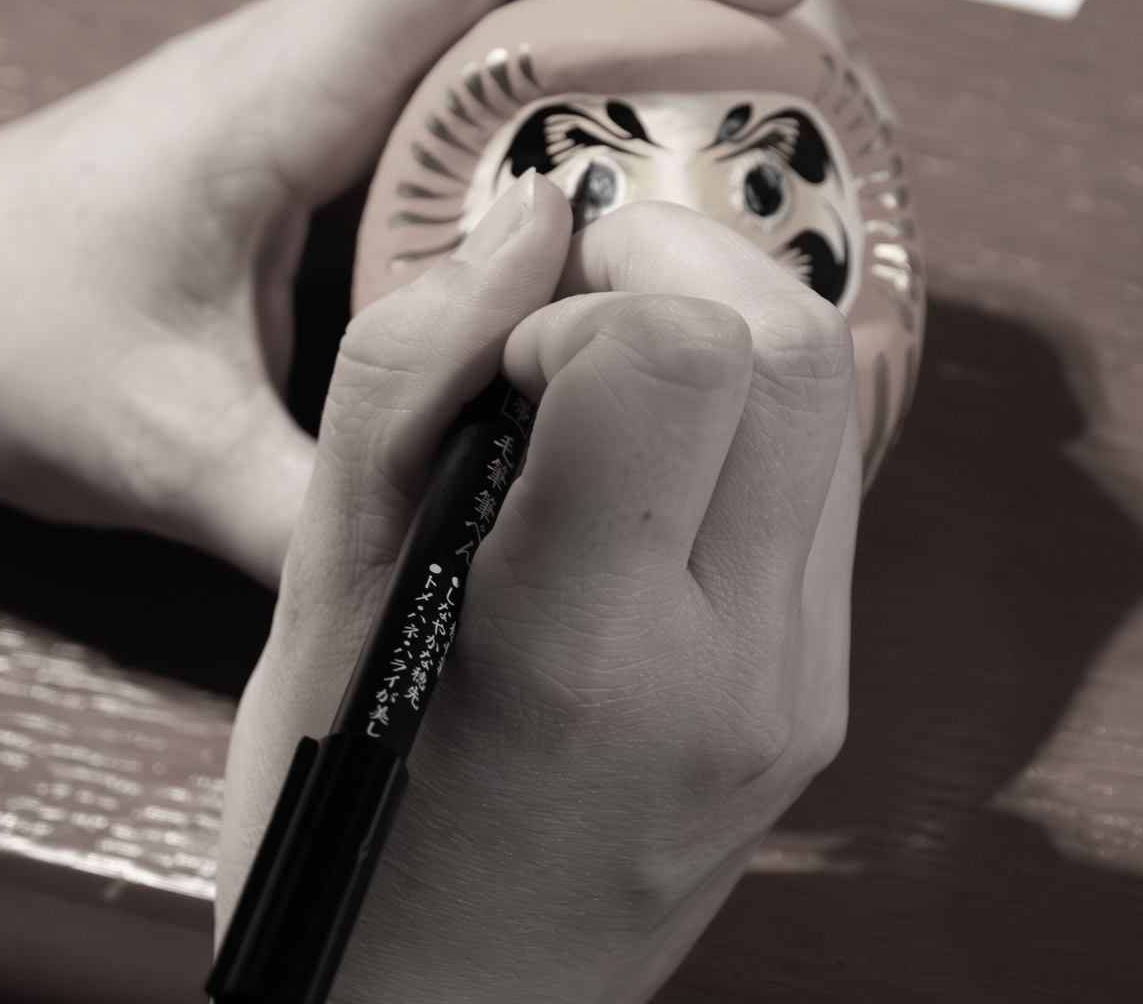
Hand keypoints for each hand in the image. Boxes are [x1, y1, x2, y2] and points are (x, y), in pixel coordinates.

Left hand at [0, 0, 810, 584]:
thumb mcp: (155, 443)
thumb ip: (312, 511)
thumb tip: (462, 570)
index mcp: (286, 79)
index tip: (785, 2)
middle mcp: (314, 61)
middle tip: (823, 109)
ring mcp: (314, 102)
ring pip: (509, 32)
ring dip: (636, 64)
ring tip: (764, 164)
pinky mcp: (308, 156)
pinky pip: (463, 112)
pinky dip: (561, 141)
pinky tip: (616, 240)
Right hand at [217, 178, 857, 1000]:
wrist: (444, 1002)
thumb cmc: (344, 818)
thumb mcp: (315, 598)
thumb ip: (409, 382)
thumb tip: (526, 217)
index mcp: (581, 647)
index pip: (681, 355)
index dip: (585, 295)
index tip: (504, 349)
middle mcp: (733, 668)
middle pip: (793, 347)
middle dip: (669, 270)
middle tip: (554, 317)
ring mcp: (798, 688)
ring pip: (826, 400)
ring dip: (709, 335)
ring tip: (583, 390)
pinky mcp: (817, 694)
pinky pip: (815, 484)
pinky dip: (731, 419)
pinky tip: (628, 469)